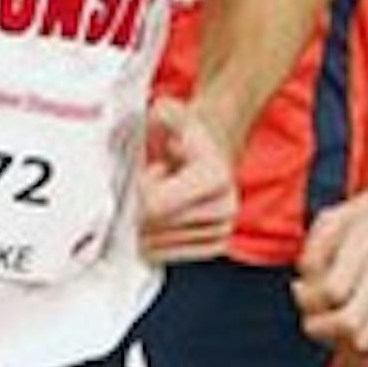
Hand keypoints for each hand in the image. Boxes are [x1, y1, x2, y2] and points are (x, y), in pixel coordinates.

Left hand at [136, 99, 236, 262]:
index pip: (153, 204)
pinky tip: (166, 216)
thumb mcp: (173, 114)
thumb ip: (166, 112)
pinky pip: (166, 255)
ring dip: (148, 223)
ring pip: (156, 244)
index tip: (153, 171)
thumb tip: (160, 110)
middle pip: (152, 226)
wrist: (212, 151)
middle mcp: (225, 209)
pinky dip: (155, 239)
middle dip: (142, 205)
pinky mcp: (213, 247)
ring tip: (165, 197)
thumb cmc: (186, 136)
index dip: (142, 188)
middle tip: (158, 183)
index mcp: (214, 177)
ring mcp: (221, 232)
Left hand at [292, 166, 367, 354]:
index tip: (300, 286)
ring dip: (338, 338)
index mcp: (364, 249)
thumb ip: (312, 252)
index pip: (332, 291)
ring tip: (330, 317)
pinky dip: (360, 345)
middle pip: (349, 324)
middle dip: (319, 326)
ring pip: (365, 343)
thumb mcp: (333, 219)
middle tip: (312, 311)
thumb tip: (301, 286)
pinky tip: (352, 324)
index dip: (307, 296)